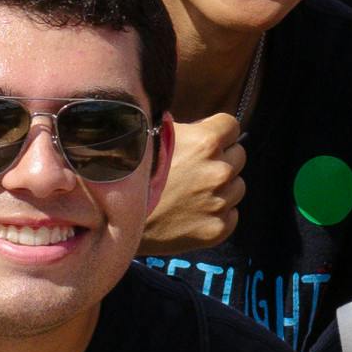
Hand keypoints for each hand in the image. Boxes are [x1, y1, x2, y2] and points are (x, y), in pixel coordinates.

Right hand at [142, 112, 245, 254]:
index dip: (218, 132)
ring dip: (221, 188)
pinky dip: (216, 213)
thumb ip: (186, 128)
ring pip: (237, 186)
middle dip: (221, 159)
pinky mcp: (217, 229)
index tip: (204, 142)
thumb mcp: (154, 136)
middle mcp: (219, 171)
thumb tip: (201, 123)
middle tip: (193, 170)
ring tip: (190, 193)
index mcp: (207, 142)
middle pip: (238, 156)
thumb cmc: (132, 173)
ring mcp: (220, 202)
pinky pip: (231, 214)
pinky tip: (191, 213)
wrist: (114, 219)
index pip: (232, 126)